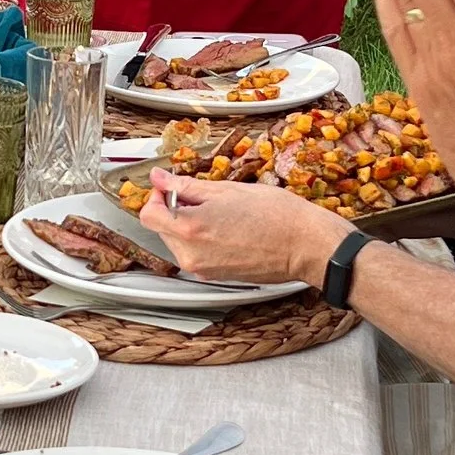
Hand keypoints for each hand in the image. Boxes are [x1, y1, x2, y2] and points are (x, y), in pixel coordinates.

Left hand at [141, 174, 336, 288]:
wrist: (306, 245)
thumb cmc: (277, 216)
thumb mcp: (227, 190)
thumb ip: (187, 185)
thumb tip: (161, 178)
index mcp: (191, 229)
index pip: (149, 213)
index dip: (157, 195)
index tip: (171, 186)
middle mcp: (192, 255)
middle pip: (162, 228)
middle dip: (174, 209)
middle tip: (204, 196)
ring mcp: (203, 269)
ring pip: (178, 242)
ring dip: (189, 225)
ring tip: (221, 213)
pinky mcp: (215, 276)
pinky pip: (196, 254)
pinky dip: (202, 239)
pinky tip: (227, 228)